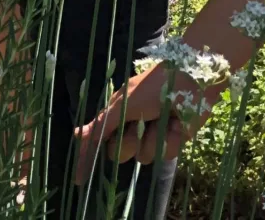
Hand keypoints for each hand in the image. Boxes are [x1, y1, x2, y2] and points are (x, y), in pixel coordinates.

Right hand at [74, 63, 196, 183]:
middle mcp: (131, 128)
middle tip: (135, 126)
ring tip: (160, 119)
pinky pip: (165, 155)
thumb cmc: (151, 88)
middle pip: (119, 153)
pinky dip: (170, 140)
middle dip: (127, 142)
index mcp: (116, 116)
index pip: (97, 140)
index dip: (88, 158)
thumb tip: (76, 135)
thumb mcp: (123, 104)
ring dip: (151, 139)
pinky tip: (175, 125)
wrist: (188, 84)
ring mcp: (152, 136)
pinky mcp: (171, 142)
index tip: (78, 180)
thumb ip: (102, 123)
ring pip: (143, 156)